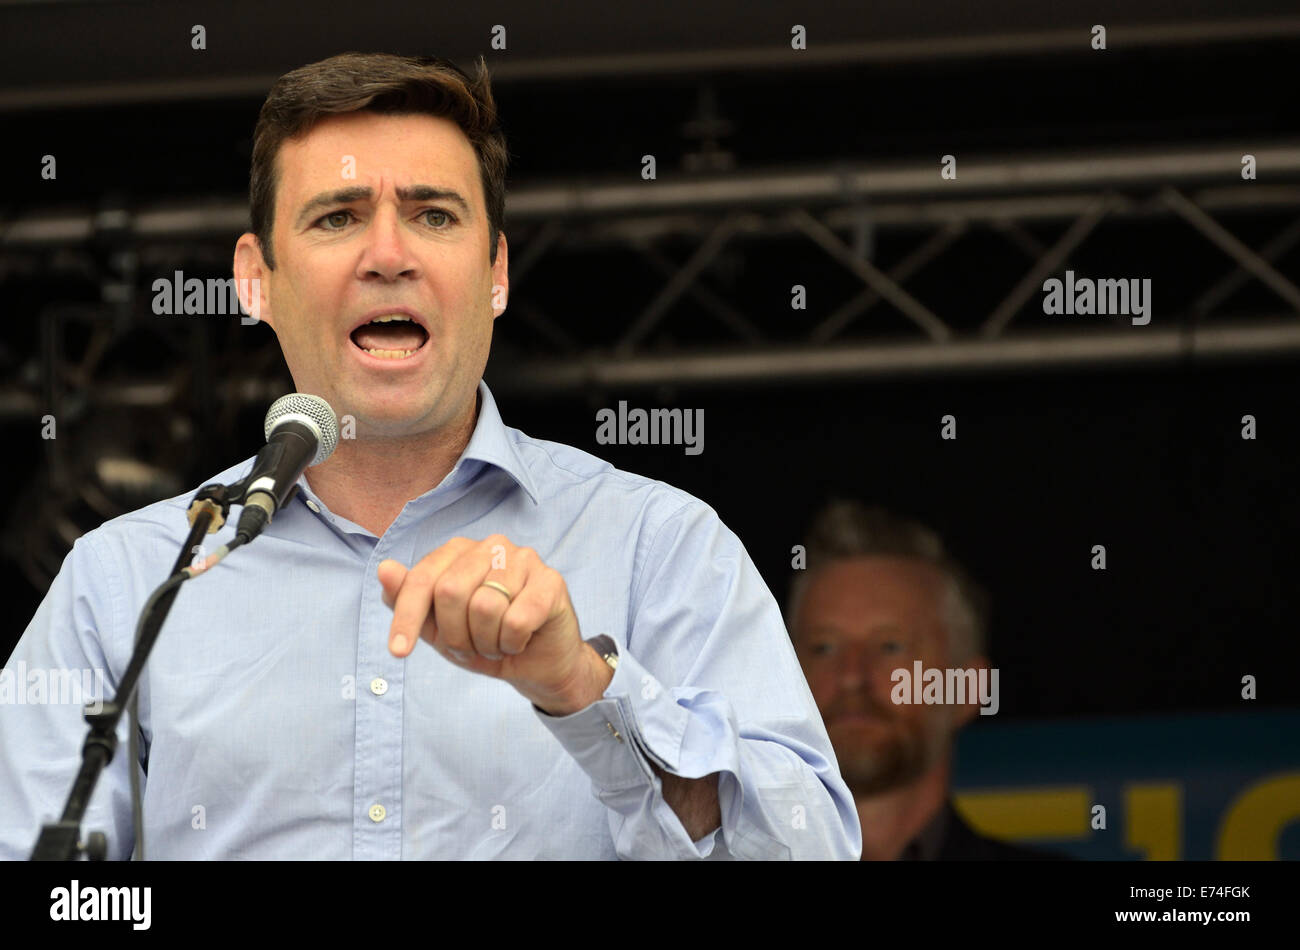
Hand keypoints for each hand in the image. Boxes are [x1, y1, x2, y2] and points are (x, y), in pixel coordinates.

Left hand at [378, 535, 610, 713]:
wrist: (537, 665)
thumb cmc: (486, 639)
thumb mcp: (438, 628)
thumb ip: (409, 599)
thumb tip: (384, 569)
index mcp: (459, 551)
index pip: (422, 579)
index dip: (406, 617)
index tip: (398, 652)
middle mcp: (492, 545)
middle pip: (450, 592)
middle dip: (455, 635)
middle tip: (473, 647)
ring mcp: (525, 558)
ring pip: (485, 607)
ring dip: (487, 642)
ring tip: (498, 643)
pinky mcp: (551, 581)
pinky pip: (517, 620)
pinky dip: (513, 643)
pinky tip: (521, 640)